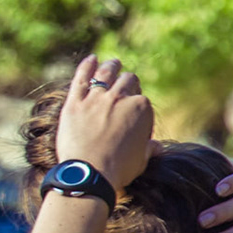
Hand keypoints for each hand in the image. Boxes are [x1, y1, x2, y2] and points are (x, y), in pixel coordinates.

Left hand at [58, 56, 153, 191]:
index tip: (134, 110)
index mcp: (141, 108)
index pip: (142, 98)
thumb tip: (158, 148)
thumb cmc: (118, 170)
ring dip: (111, 67)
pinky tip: (91, 58)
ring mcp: (96, 98)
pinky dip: (86, 66)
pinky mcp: (75, 102)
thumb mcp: (140, 160)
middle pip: (127, 81)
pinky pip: (81, 78)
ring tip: (113, 64)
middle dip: (128, 81)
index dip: (138, 104)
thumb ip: (148, 149)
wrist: (89, 174)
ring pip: (106, 73)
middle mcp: (120, 98)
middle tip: (126, 82)